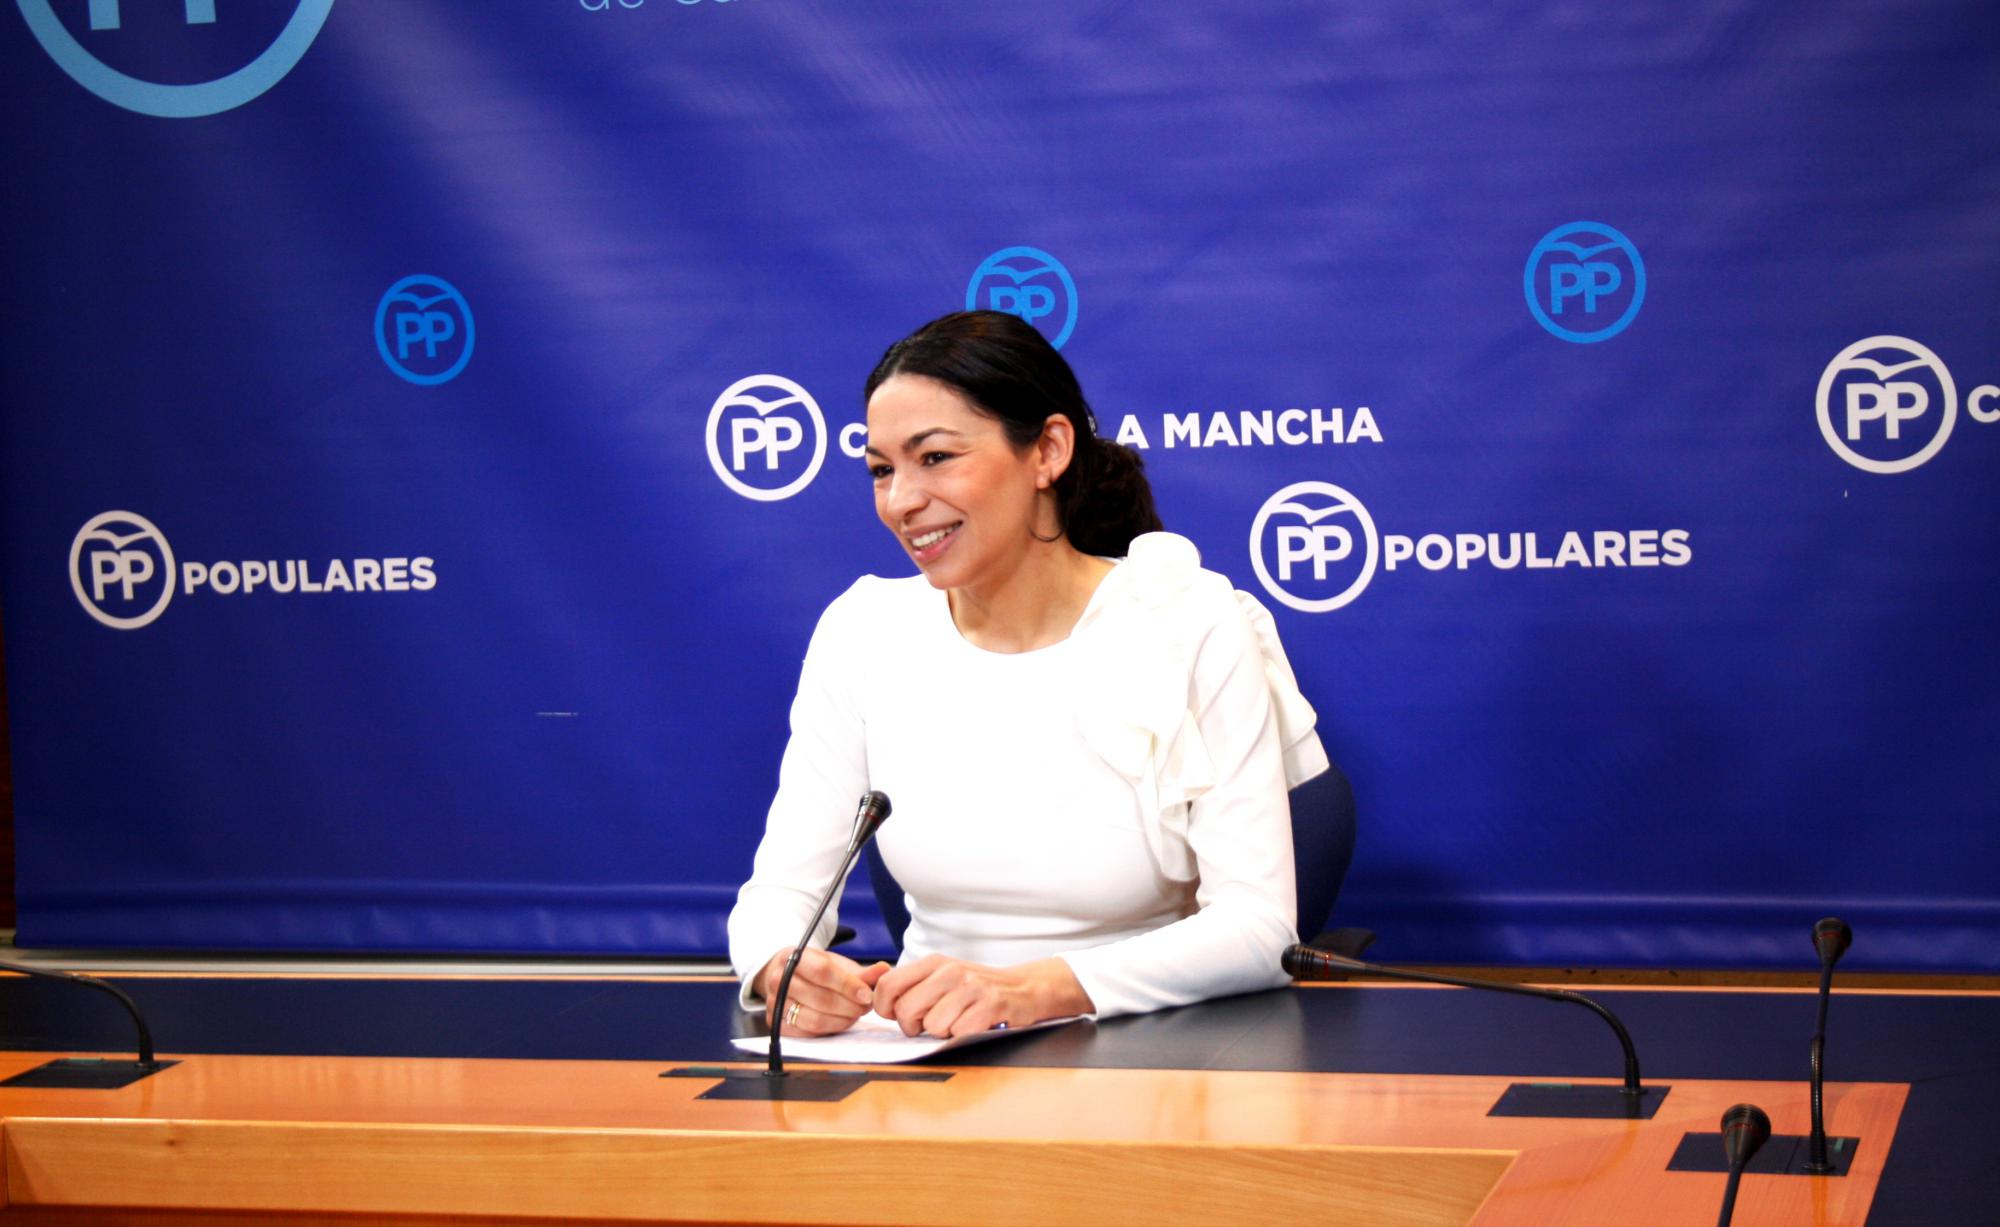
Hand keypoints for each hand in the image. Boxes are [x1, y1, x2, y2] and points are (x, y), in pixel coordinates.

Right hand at [759, 947, 891, 1036]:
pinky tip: (840, 1021)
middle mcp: (778, 979)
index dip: (847, 985)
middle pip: (820, 998)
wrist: (786, 976)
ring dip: (842, 1020)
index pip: (822, 971)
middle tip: (865, 1006)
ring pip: (815, 1019)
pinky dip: (829, 1029)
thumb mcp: (836, 964)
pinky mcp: (776, 1022)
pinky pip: (807, 1032)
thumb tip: (884, 970)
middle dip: (850, 1005)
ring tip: (855, 1014)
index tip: (866, 994)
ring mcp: (774, 1002)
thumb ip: (860, 971)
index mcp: (793, 957)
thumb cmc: (814, 969)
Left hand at [872, 955, 1092, 1038]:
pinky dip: (964, 1036)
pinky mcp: (989, 1006)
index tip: (898, 1015)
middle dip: (914, 1027)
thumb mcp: (942, 976)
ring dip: (943, 1032)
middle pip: (906, 1011)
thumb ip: (912, 985)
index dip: (885, 1008)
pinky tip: (974, 1025)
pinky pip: (958, 1033)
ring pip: (932, 1026)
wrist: (1023, 988)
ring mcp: (970, 987)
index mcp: (932, 962)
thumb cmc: (975, 988)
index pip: (887, 986)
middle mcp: (949, 971)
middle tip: (930, 1024)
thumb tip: (878, 1002)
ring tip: (957, 1021)